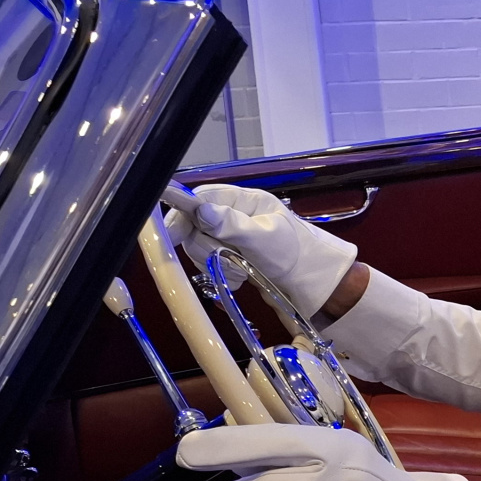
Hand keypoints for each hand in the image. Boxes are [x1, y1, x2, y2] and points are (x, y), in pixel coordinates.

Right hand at [165, 184, 357, 321]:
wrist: (309, 283)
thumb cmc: (295, 254)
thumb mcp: (265, 239)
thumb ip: (232, 225)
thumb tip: (201, 210)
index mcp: (245, 201)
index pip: (203, 197)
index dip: (183, 212)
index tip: (171, 232)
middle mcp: (233, 215)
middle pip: (194, 226)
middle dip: (208, 247)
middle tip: (231, 257)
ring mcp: (229, 237)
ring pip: (199, 248)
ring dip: (217, 264)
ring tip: (242, 270)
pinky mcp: (228, 257)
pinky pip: (208, 265)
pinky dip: (222, 275)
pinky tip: (243, 278)